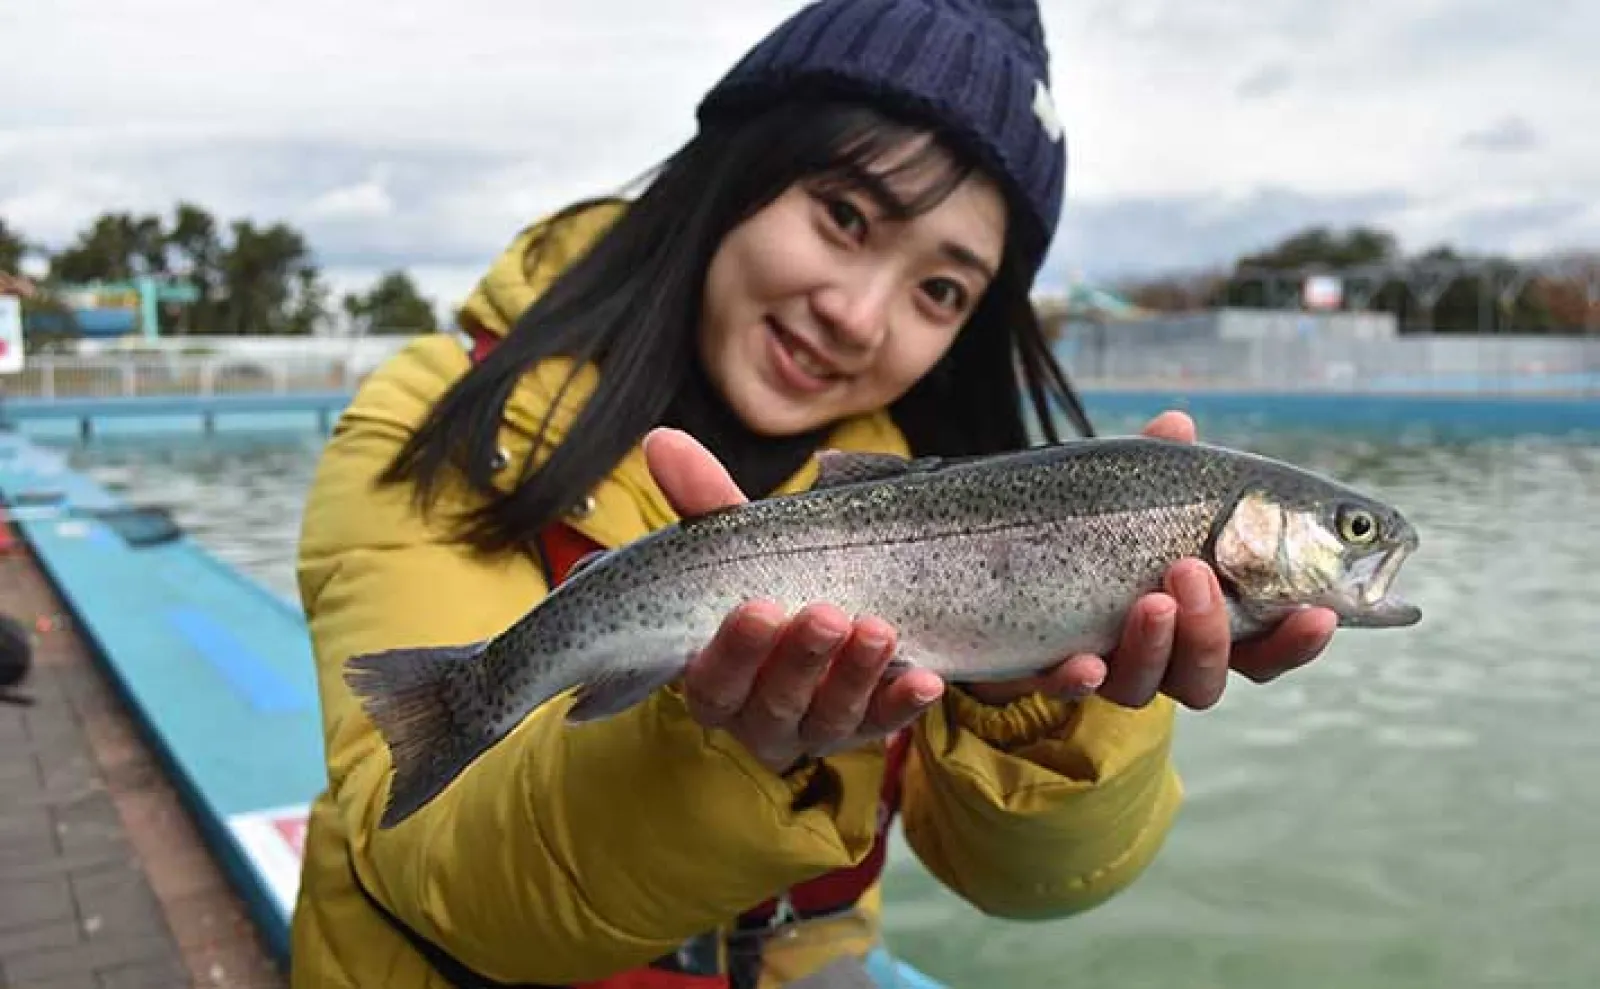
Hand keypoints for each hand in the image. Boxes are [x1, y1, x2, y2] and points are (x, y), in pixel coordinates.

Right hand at [643, 428, 943, 774]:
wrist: (838, 598)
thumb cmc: (771, 576)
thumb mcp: (743, 541)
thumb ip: (705, 499)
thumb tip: (661, 440)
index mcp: (715, 676)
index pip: (713, 680)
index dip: (735, 651)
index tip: (759, 607)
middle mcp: (757, 713)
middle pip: (772, 701)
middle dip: (801, 658)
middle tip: (826, 613)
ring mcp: (813, 724)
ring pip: (829, 716)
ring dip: (855, 674)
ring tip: (878, 629)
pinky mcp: (863, 726)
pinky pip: (883, 724)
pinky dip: (901, 704)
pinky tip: (924, 679)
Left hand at [963, 410, 1337, 711]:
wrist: (1006, 560)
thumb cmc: (1096, 524)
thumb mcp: (1128, 490)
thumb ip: (1158, 466)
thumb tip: (1176, 423)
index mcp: (1204, 618)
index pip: (1265, 646)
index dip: (1295, 640)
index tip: (1318, 614)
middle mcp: (1164, 656)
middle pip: (1209, 676)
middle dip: (1211, 631)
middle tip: (1194, 572)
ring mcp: (1108, 666)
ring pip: (1147, 688)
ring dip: (1156, 647)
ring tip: (1151, 599)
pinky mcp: (1051, 670)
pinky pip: (1067, 689)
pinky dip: (1078, 680)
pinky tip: (1083, 663)